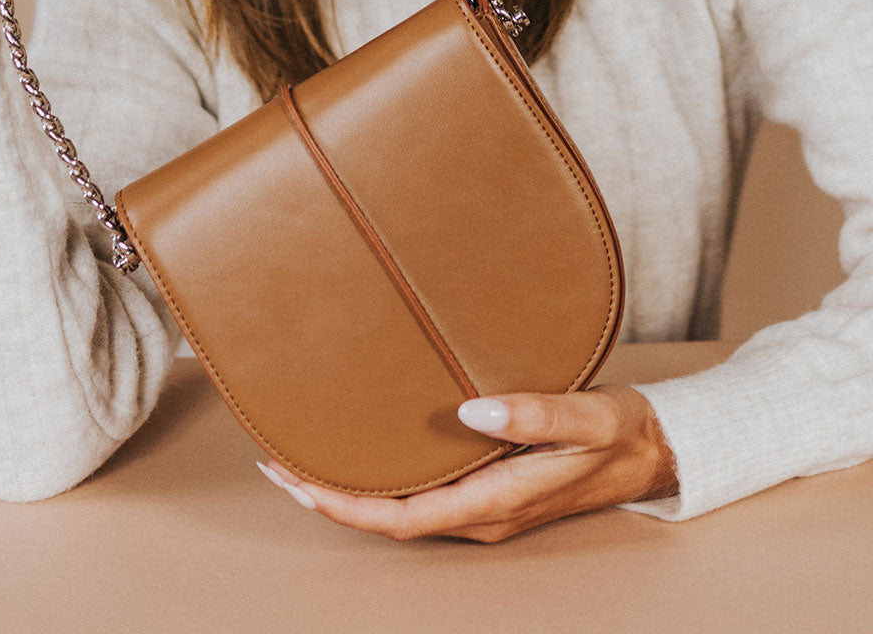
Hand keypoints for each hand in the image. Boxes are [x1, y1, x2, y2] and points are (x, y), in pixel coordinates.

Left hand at [258, 386, 677, 542]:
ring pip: (404, 508)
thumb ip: (534, 413)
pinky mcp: (487, 485)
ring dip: (353, 490)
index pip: (404, 518)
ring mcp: (484, 502)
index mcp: (497, 503)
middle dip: (333, 499)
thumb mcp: (586, 417)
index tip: (298, 482)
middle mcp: (482, 512)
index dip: (346, 507)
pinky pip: (422, 492)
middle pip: (391, 519)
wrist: (650, 448)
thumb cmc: (618, 431)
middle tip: (281, 462)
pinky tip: (368, 451)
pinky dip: (384, 478)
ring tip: (308, 457)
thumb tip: (470, 414)